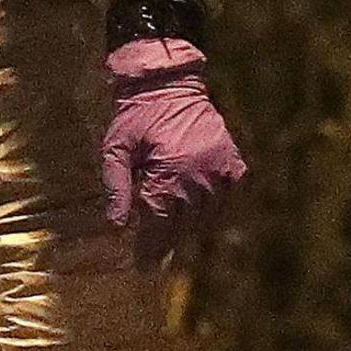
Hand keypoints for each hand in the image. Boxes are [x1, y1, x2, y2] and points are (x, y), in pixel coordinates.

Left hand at [102, 38, 245, 254]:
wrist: (169, 83)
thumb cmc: (136, 115)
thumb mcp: (116, 149)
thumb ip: (116, 187)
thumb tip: (115, 225)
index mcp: (170, 169)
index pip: (160, 220)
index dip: (150, 246)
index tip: (143, 266)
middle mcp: (200, 173)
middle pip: (183, 222)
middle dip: (167, 242)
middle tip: (154, 259)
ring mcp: (221, 169)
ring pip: (207, 216)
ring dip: (189, 231)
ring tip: (172, 242)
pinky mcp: (234, 163)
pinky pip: (228, 200)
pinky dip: (215, 213)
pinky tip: (200, 222)